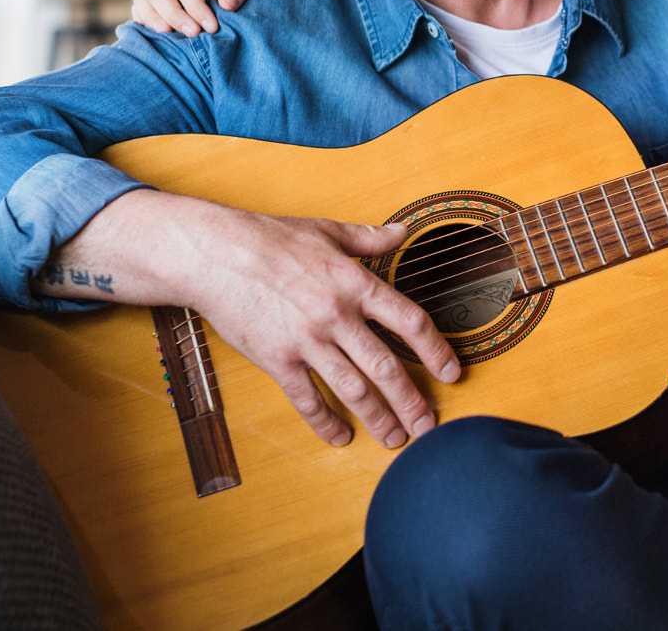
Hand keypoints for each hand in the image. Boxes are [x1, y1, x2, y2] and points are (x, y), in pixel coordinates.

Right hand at [188, 211, 461, 449]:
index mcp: (355, 284)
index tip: (451, 373)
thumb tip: (402, 229)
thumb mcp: (327, 230)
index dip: (436, 350)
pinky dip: (325, 422)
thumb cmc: (270, 238)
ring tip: (395, 438)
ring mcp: (307, 341)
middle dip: (412, 402)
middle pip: (386, 367)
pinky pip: (307, 399)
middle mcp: (336, 316)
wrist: (215, 254)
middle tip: (428, 427)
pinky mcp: (277, 360)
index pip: (409, 322)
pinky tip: (340, 436)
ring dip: (378, 418)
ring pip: (352, 390)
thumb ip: (369, 238)